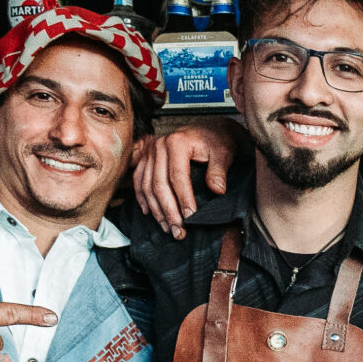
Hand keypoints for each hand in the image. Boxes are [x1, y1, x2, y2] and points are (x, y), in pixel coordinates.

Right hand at [129, 122, 241, 236]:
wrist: (209, 129)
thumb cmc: (217, 140)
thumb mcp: (223, 152)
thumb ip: (219, 170)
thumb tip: (217, 190)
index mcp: (177, 142)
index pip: (177, 176)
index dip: (183, 199)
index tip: (190, 218)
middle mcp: (159, 146)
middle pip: (159, 184)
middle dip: (169, 211)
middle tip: (178, 231)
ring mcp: (150, 152)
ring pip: (147, 185)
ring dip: (156, 210)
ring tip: (168, 228)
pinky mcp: (146, 158)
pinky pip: (139, 180)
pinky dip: (142, 198)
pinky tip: (149, 213)